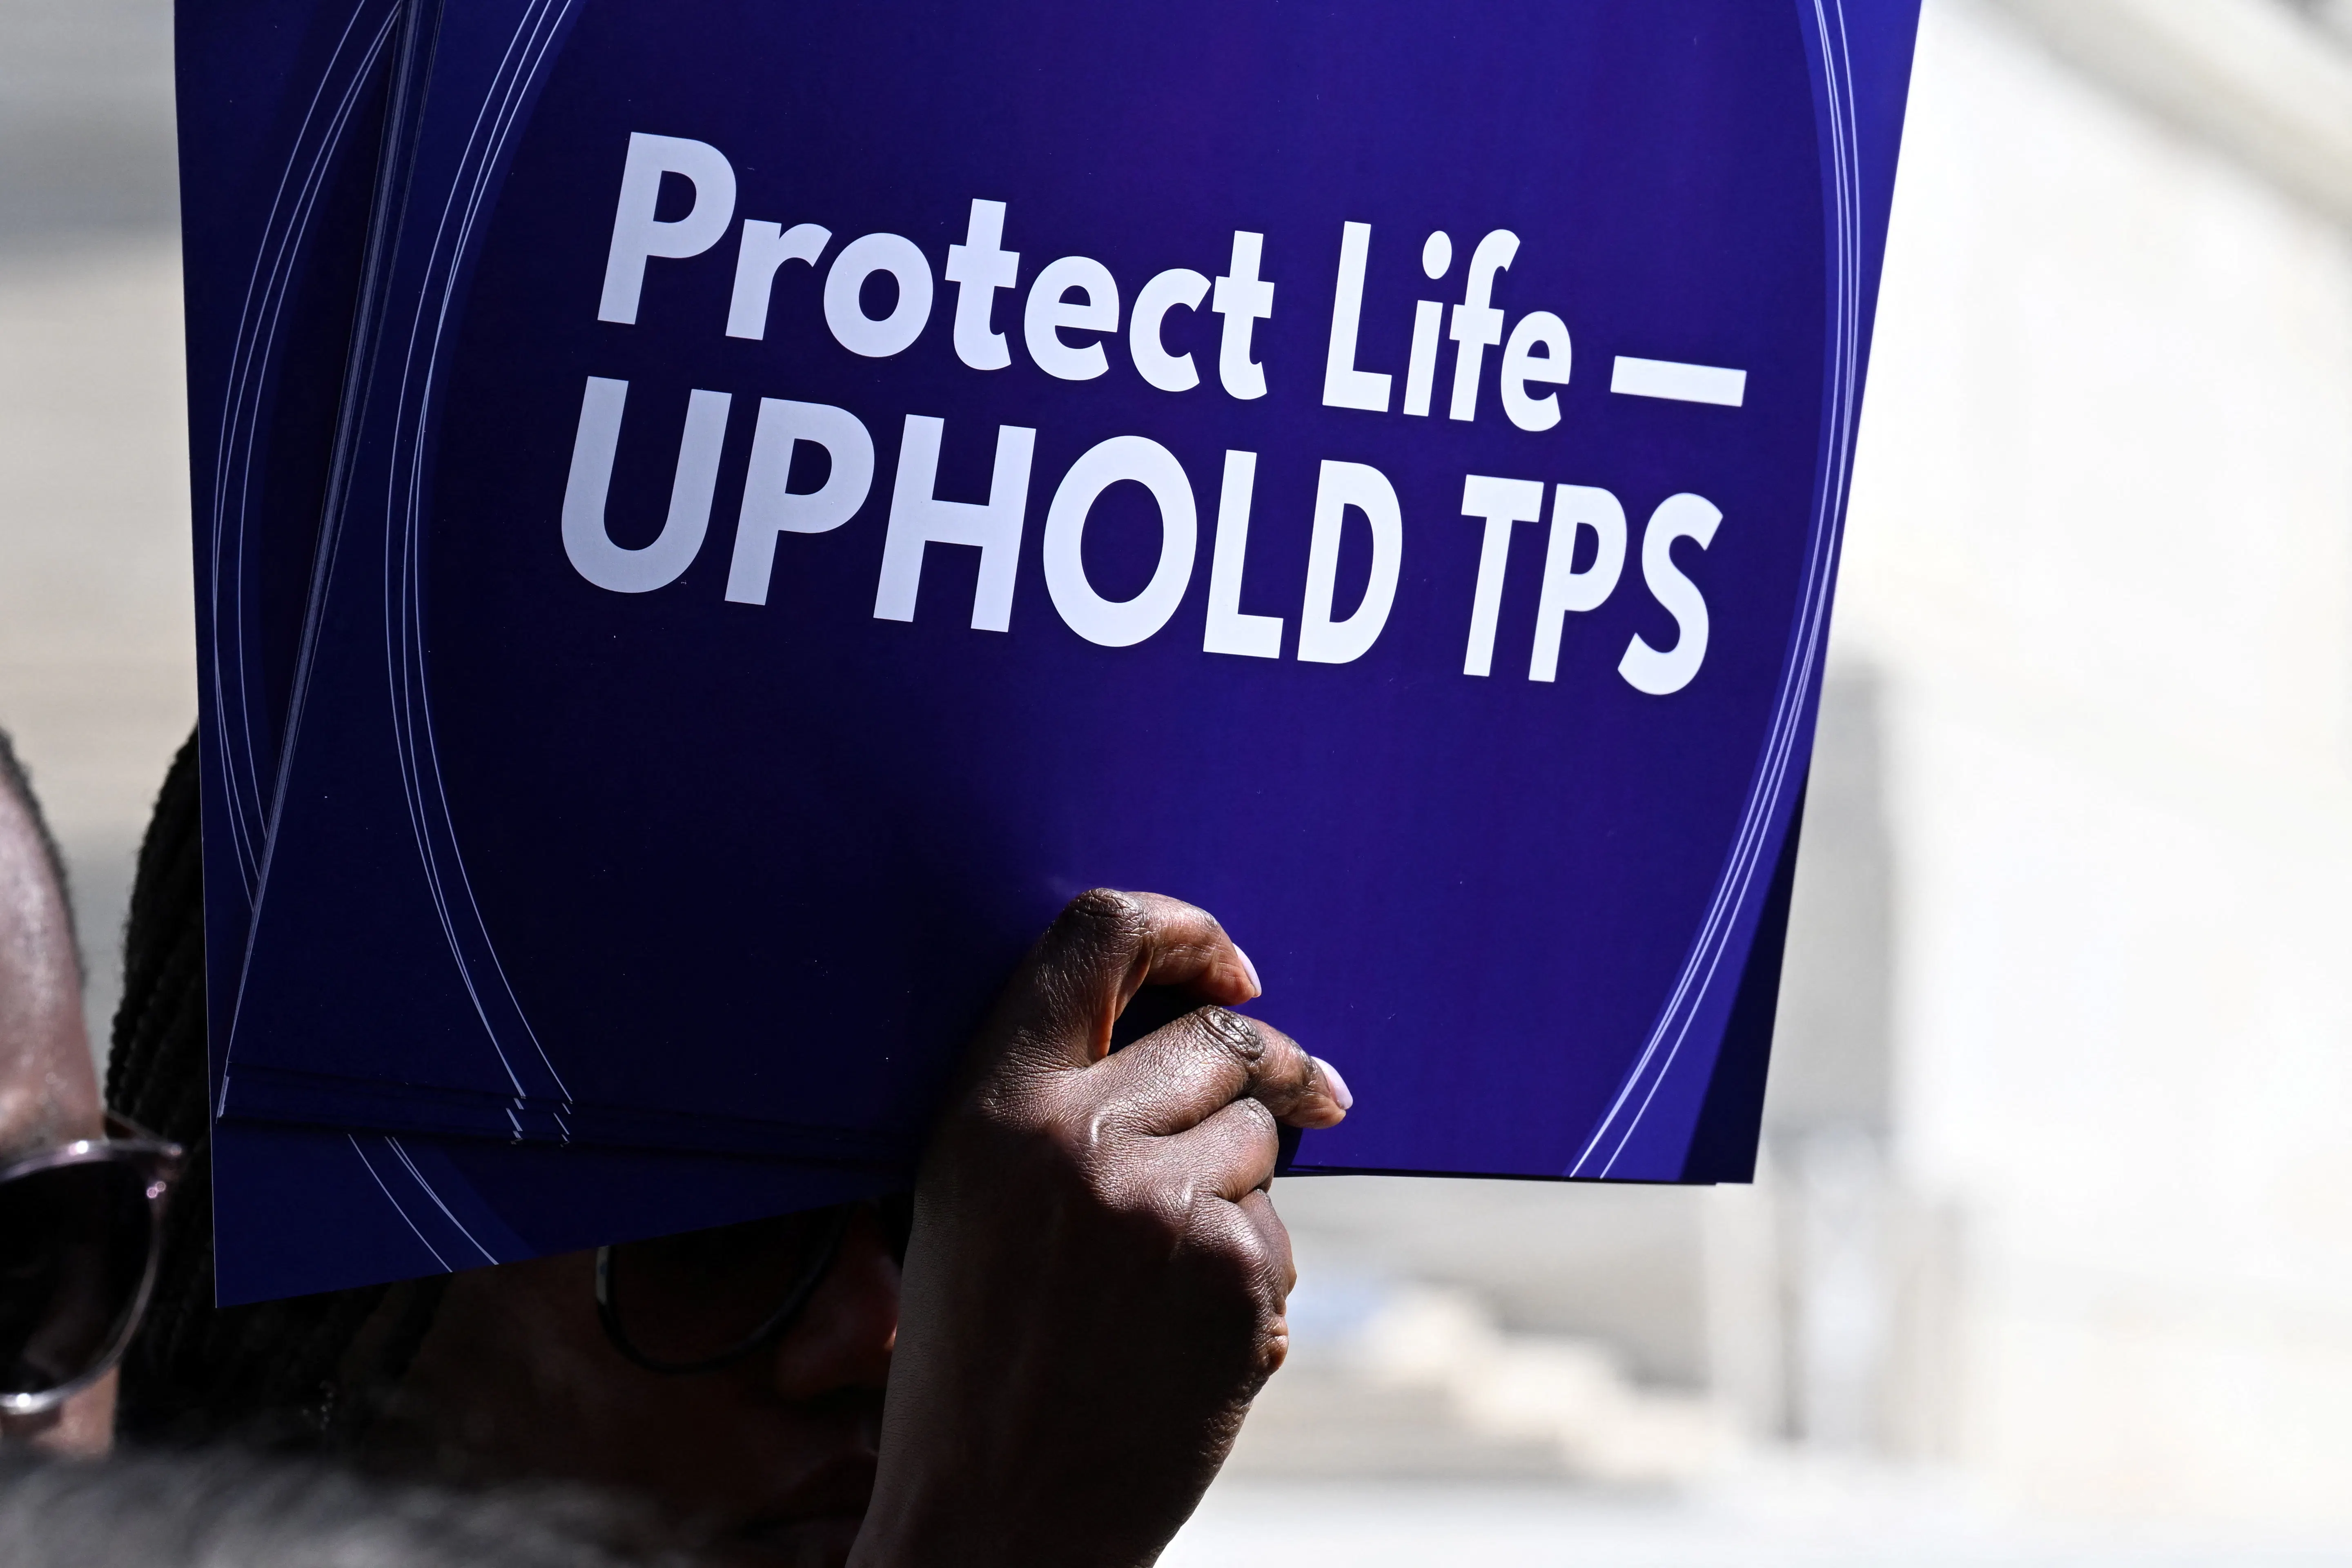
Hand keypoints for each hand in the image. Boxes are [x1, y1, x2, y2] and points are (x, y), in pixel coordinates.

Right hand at [850, 890, 1351, 1567]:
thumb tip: (1208, 1022)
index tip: (1233, 971)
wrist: (993, 1524)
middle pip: (1218, 1040)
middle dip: (1264, 1071)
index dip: (1186, 931)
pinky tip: (1184, 1341)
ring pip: (1260, 1139)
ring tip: (1163, 1278)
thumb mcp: (970, 1200)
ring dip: (1242, 1188)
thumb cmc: (977, 1360)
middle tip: (1304, 1103)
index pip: (1099, 936)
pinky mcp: (1233, 1279)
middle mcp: (1077, 1140)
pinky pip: (1275, 1234)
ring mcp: (1162, 1210)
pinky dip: (1250, 1277)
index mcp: (991, 1107)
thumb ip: (1058, 1101)